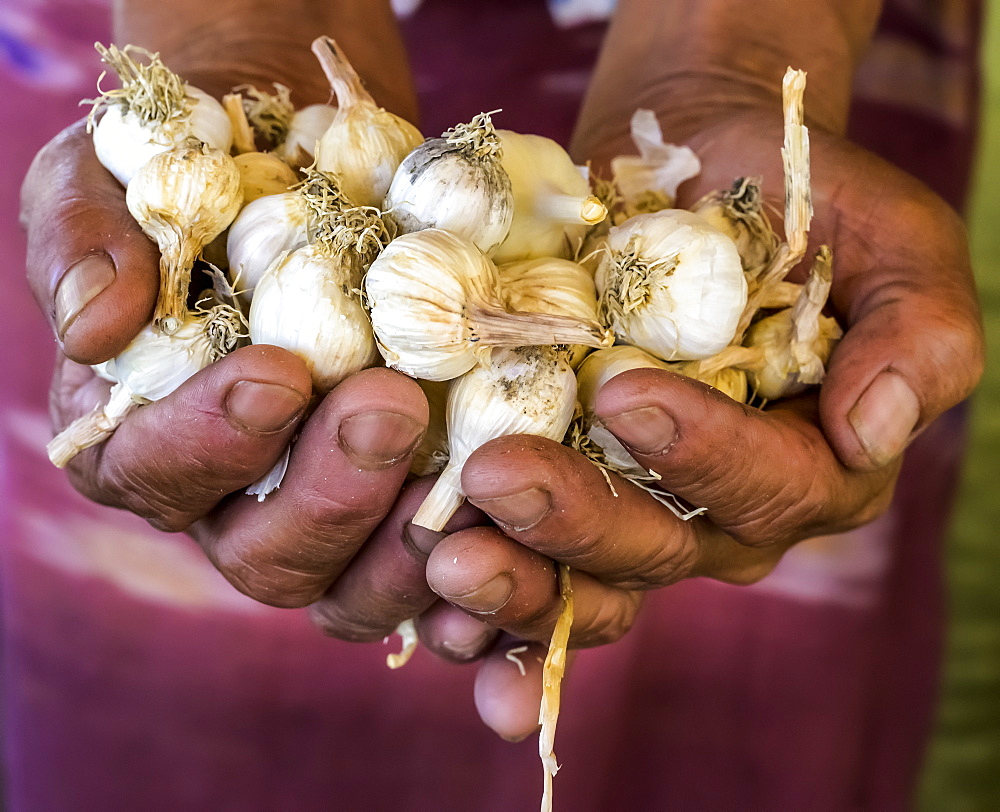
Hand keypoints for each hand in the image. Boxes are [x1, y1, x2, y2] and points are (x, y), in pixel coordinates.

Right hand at [24, 121, 429, 608]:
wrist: (302, 158)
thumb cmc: (194, 170)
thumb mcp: (112, 175)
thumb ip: (86, 242)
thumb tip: (94, 329)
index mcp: (144, 433)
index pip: (155, 470)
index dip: (209, 438)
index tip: (277, 372)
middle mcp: (233, 497)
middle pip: (266, 554)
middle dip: (329, 493)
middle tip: (389, 406)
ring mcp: (327, 511)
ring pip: (353, 587)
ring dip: (408, 542)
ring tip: (467, 465)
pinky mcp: (405, 506)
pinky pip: (436, 570)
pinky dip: (477, 559)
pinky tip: (516, 520)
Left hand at [429, 71, 983, 738]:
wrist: (692, 164)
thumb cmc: (799, 198)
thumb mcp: (893, 243)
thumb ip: (917, 336)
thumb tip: (873, 432)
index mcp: (813, 466)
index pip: (769, 488)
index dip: (703, 455)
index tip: (628, 395)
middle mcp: (723, 511)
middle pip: (659, 548)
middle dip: (579, 523)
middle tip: (497, 479)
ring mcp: (636, 502)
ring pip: (583, 570)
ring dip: (514, 577)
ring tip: (443, 553)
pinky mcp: (563, 479)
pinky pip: (526, 553)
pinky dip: (484, 588)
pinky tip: (432, 593)